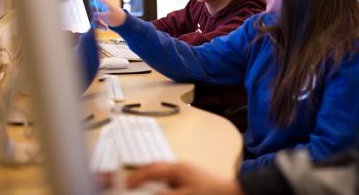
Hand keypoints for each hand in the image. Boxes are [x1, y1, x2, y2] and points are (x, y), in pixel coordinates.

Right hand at [90, 0, 126, 27]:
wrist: (125, 23)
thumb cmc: (118, 17)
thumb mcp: (107, 16)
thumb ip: (98, 16)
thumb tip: (90, 16)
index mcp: (102, 3)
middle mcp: (100, 6)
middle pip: (90, 9)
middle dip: (91, 17)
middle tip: (94, 23)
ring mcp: (100, 11)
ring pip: (92, 16)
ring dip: (96, 23)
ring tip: (103, 28)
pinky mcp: (101, 17)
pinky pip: (96, 20)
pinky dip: (99, 25)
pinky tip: (104, 28)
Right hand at [127, 162, 244, 194]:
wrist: (231, 192)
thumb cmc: (211, 192)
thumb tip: (152, 194)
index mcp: (177, 168)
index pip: (151, 169)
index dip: (137, 177)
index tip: (127, 185)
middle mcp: (179, 167)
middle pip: (154, 167)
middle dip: (140, 174)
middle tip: (129, 184)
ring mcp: (183, 172)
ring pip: (160, 173)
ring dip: (150, 178)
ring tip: (140, 187)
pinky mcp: (187, 178)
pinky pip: (168, 179)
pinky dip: (160, 184)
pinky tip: (158, 190)